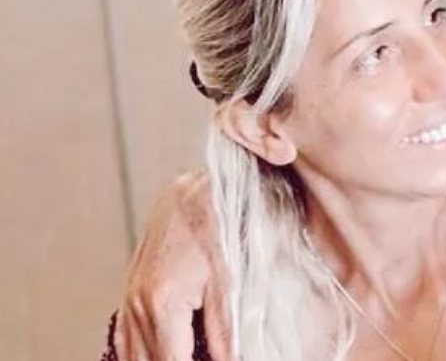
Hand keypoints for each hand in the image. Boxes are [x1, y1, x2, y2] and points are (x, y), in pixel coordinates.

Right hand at [113, 171, 231, 360]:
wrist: (202, 185)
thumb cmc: (223, 225)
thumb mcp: (233, 282)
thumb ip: (227, 333)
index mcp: (161, 304)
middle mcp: (137, 302)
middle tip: (206, 355)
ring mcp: (131, 294)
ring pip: (133, 351)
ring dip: (161, 356)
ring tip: (191, 350)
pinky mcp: (134, 286)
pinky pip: (129, 333)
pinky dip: (146, 349)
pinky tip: (170, 350)